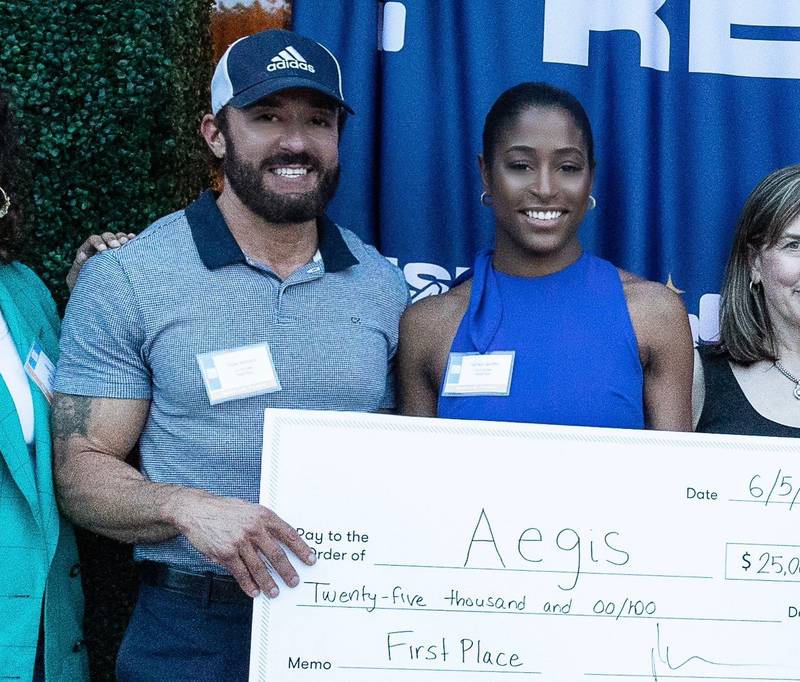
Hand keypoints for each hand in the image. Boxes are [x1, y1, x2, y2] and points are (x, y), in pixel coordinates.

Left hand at [66, 231, 134, 290]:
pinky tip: (134, 239)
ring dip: (122, 238)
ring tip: (127, 241)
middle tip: (116, 246)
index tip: (103, 250)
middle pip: (106, 236)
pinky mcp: (122, 255)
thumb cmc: (85, 288)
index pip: (93, 240)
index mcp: (88, 251)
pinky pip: (127, 244)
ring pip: (117, 238)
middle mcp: (100, 248)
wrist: (96, 297)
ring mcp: (112, 250)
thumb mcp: (78, 279)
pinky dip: (131, 240)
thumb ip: (78, 267)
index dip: (98, 242)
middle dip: (111, 239)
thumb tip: (82, 255)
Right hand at [174, 490, 315, 597]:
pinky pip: (241, 573)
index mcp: (263, 515)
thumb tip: (282, 542)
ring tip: (275, 592)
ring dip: (269, 582)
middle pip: (276, 554)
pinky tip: (255, 591)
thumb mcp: (249, 510)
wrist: (197, 509)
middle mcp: (254, 528)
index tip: (311, 560)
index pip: (288, 534)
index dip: (301, 548)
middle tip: (295, 582)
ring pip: (259, 567)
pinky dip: (249, 584)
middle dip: (287, 570)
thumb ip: (264, 524)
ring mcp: (239, 541)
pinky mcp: (225, 553)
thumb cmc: (225, 510)